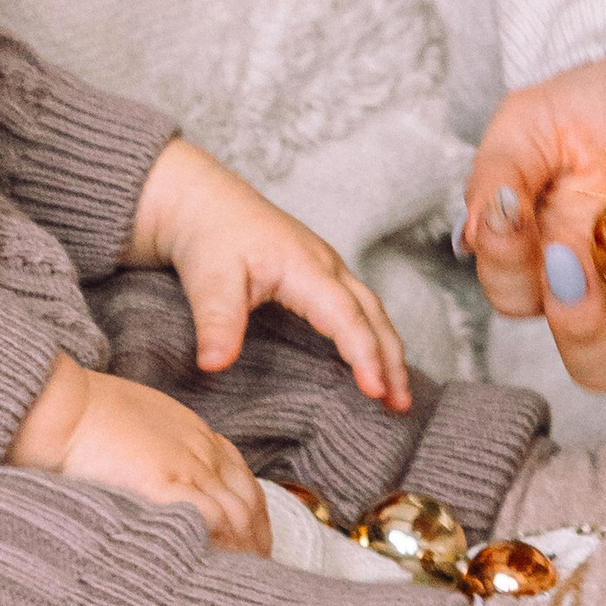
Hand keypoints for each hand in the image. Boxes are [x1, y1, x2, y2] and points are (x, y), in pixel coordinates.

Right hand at [6, 353, 269, 551]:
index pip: (241, 480)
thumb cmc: (83, 417)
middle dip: (257, 539)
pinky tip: (222, 572)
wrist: (62, 407)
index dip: (251, 516)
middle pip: (249, 501)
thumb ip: (155, 455)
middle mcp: (200, 451)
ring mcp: (187, 467)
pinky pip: (214, 520)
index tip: (251, 542)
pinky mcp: (168, 484)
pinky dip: (225, 546)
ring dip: (246, 551)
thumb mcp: (134, 430)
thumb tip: (152, 484)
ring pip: (239, 515)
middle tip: (258, 573)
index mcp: (194, 436)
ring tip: (244, 586)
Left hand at [126, 135, 411, 412]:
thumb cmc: (210, 235)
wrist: (204, 200)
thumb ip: (217, 321)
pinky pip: (358, 306)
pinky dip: (373, 335)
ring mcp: (326, 267)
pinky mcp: (319, 273)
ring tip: (396, 394)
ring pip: (371, 310)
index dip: (364, 354)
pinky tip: (371, 361)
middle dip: (392, 359)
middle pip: (372, 314)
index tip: (375, 391)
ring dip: (388, 350)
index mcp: (305, 266)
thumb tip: (214, 366)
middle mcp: (326, 265)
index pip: (346, 316)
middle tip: (401, 404)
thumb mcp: (209, 278)